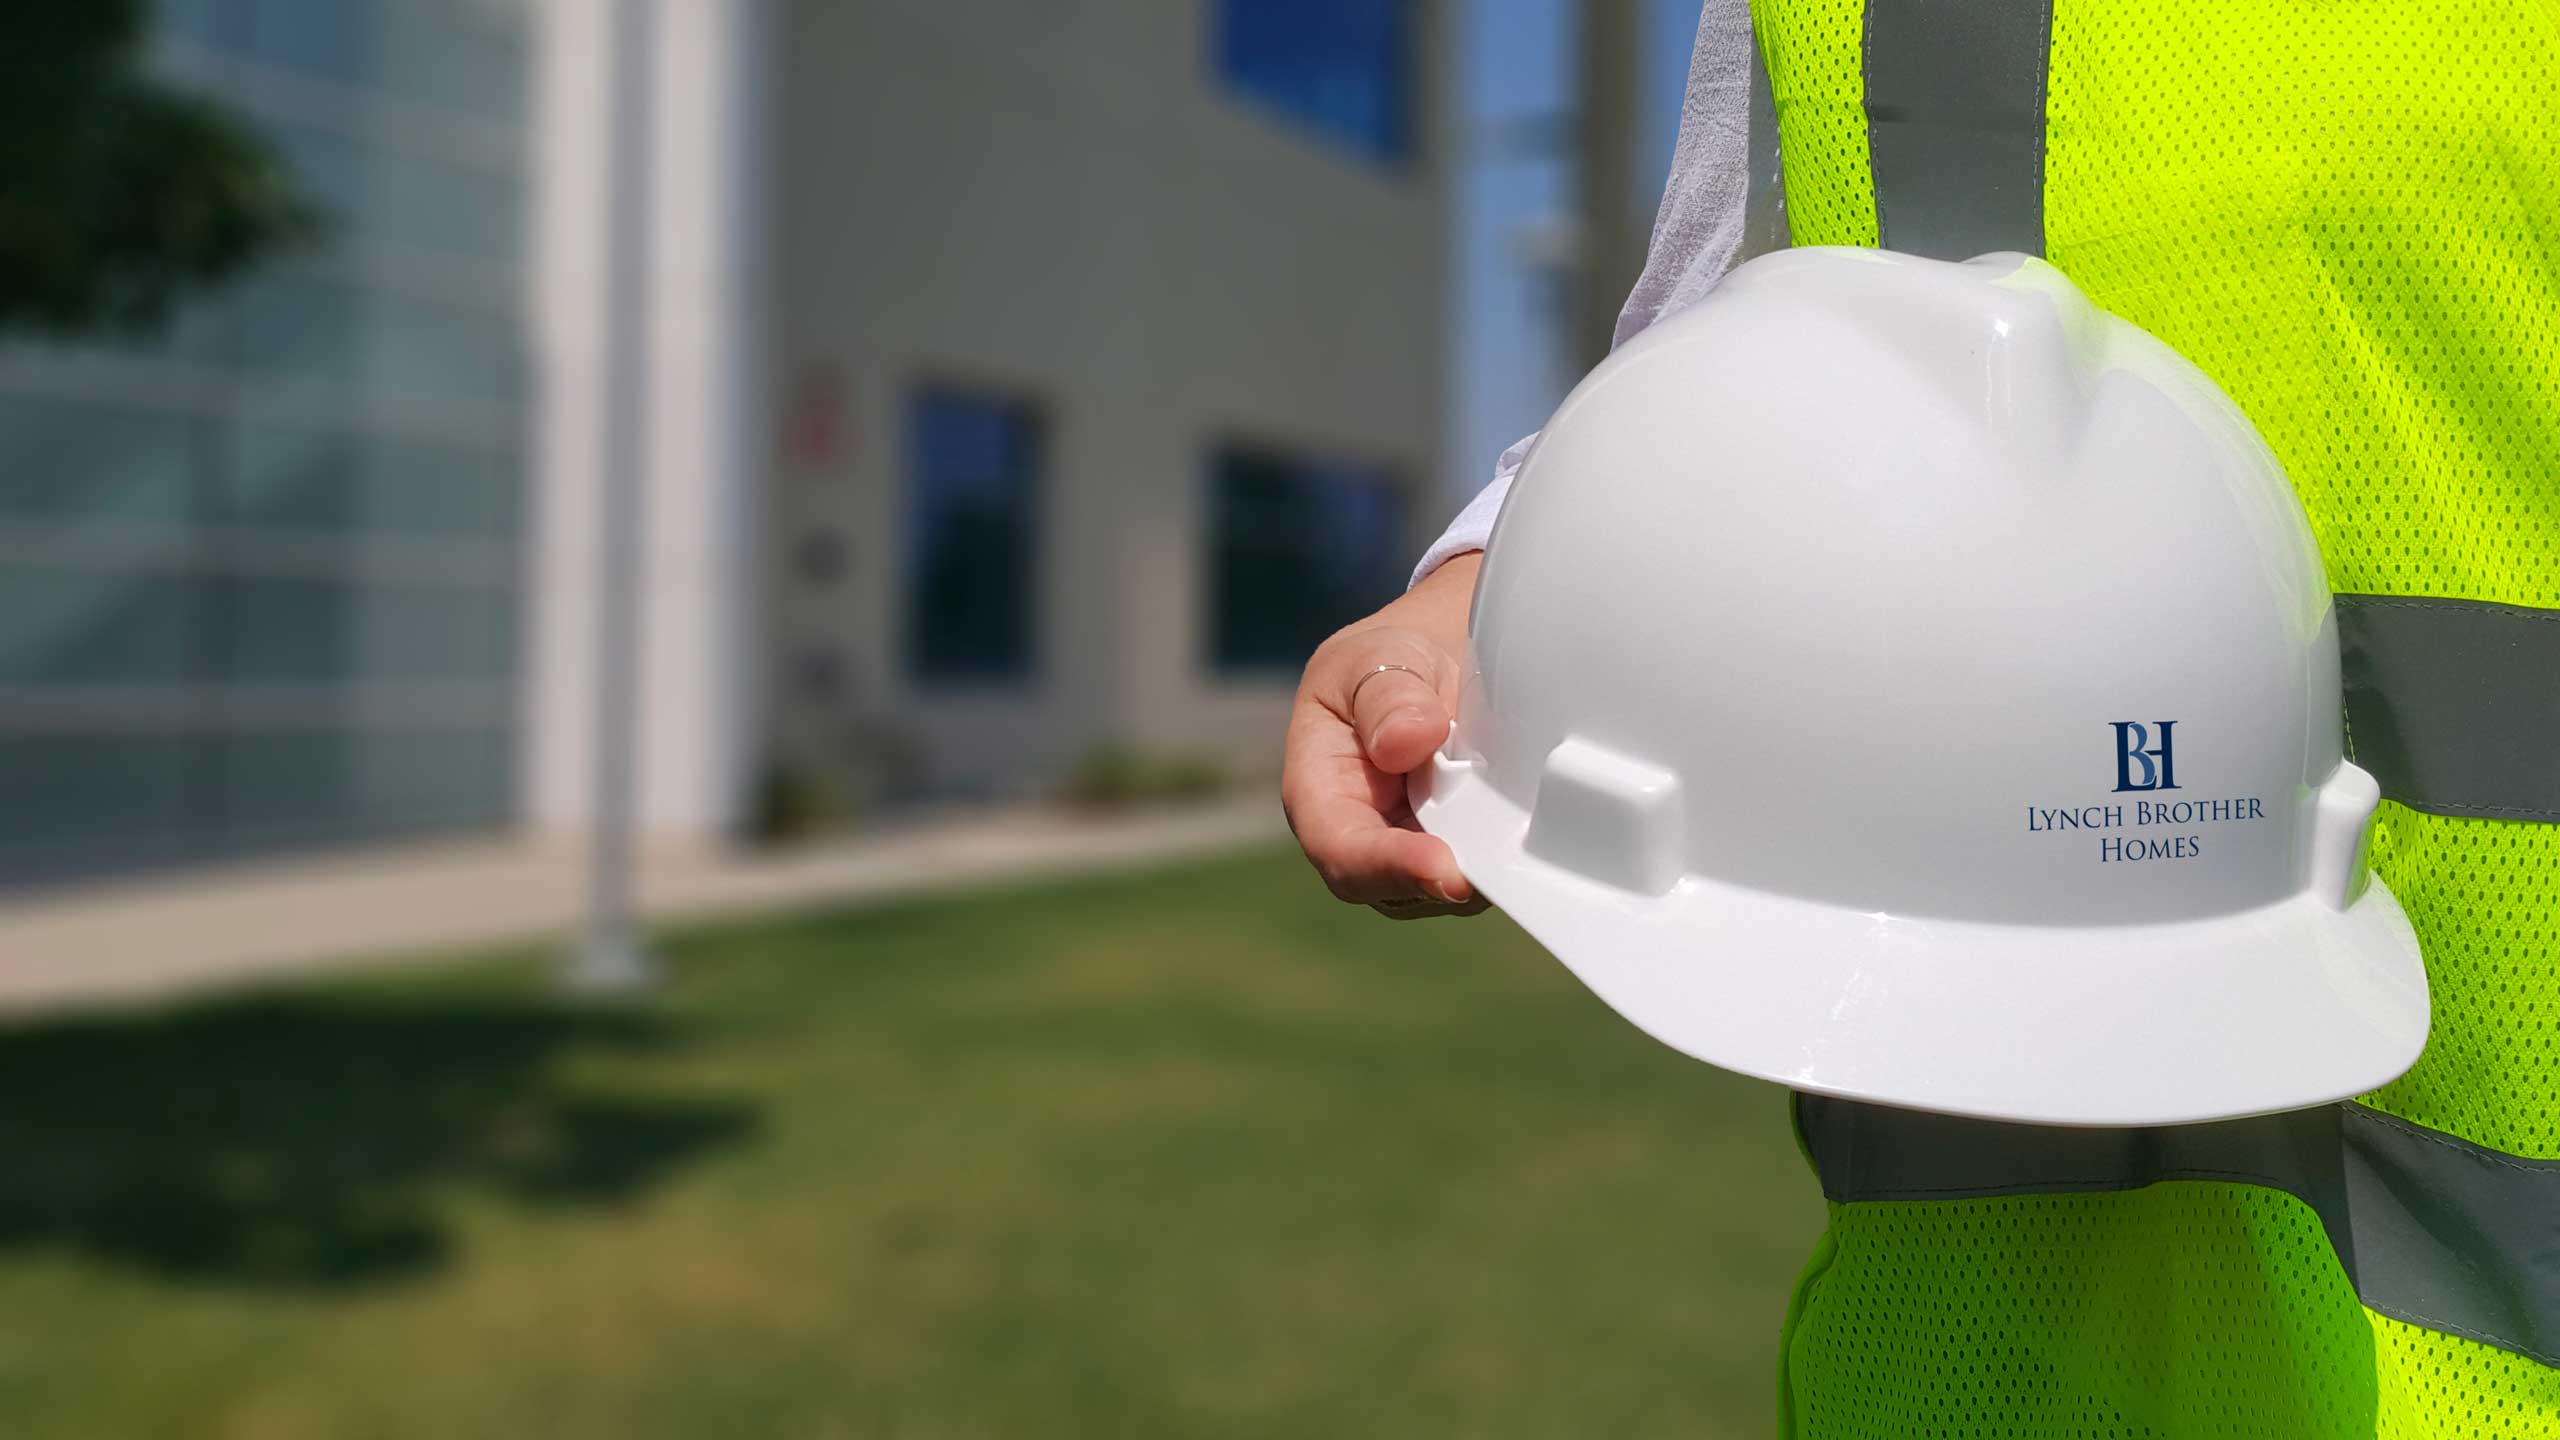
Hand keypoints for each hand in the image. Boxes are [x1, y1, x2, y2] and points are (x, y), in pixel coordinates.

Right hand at [1280, 554, 1489, 919]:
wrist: (1436, 653)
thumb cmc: (1390, 658)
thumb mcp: (1380, 655)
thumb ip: (1387, 696)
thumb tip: (1404, 742)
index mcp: (1319, 788)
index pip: (1340, 849)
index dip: (1389, 867)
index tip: (1444, 868)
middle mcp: (1359, 833)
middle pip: (1395, 888)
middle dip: (1447, 879)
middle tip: (1501, 860)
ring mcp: (1409, 850)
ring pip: (1443, 890)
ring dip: (1482, 868)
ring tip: (1516, 820)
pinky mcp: (1455, 852)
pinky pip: (1479, 872)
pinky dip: (1503, 856)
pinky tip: (1526, 823)